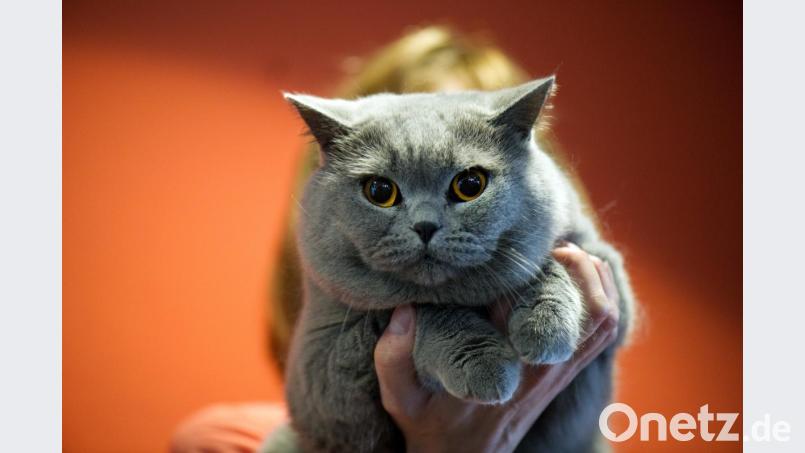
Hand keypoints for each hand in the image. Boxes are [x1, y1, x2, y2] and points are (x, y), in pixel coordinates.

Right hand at [373, 243, 619, 452]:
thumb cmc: (430, 425)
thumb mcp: (401, 399)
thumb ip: (394, 358)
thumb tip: (404, 309)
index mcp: (506, 368)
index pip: (536, 310)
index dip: (538, 271)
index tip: (520, 247)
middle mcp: (542, 369)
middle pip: (589, 309)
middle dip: (577, 265)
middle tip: (548, 241)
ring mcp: (559, 372)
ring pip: (604, 319)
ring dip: (596, 279)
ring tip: (566, 252)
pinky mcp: (564, 374)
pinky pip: (602, 334)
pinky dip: (602, 299)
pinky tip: (579, 276)